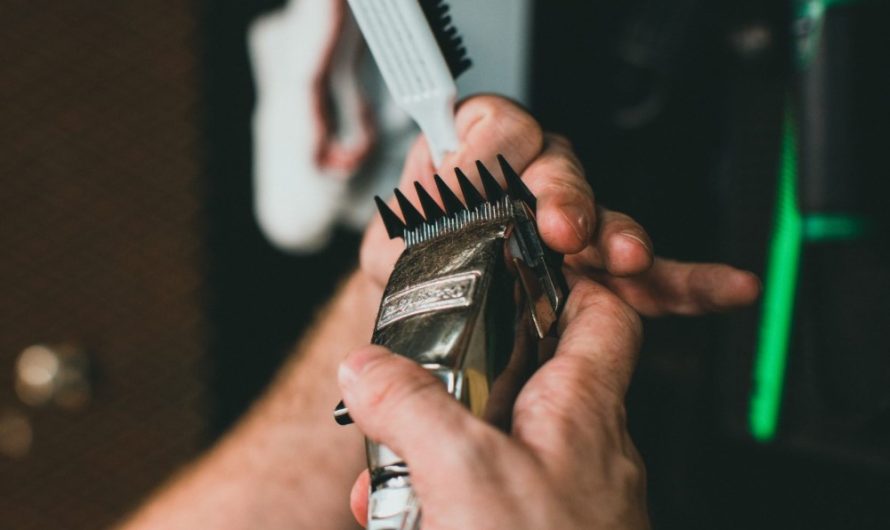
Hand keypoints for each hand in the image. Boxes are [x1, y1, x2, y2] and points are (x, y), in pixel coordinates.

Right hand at [339, 274, 650, 528]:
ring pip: (491, 439)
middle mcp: (579, 449)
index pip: (601, 314)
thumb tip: (368, 364)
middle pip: (524, 373)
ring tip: (377, 469)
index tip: (505, 266)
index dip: (561, 279)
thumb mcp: (465, 475)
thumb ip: (413, 406)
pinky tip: (387, 516)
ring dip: (431, 445)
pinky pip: (479, 496)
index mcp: (583, 412)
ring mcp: (556, 498)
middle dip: (456, 372)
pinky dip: (434, 498)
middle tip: (402, 376)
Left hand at [359, 95, 759, 316]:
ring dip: (619, 236)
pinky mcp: (597, 277)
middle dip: (565, 198)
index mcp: (474, 167)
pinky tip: (725, 287)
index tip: (498, 175)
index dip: (499, 145)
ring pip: (605, 219)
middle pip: (560, 168)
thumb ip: (425, 199)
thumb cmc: (412, 281)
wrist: (428, 337)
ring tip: (622, 257)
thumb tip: (460, 163)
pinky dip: (687, 283)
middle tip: (561, 229)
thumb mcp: (401, 240)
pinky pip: (648, 275)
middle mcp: (527, 189)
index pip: (498, 127)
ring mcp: (568, 233)